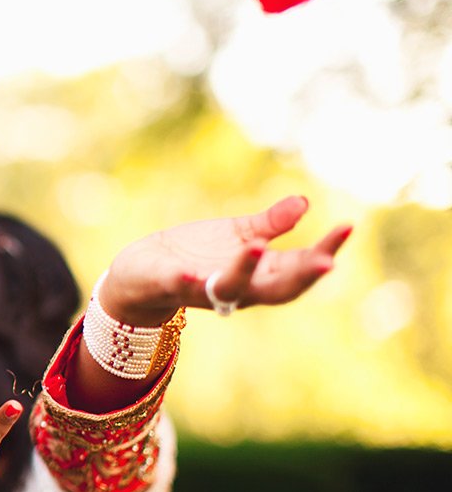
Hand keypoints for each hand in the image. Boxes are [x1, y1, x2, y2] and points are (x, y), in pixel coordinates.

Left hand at [99, 196, 352, 326]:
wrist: (143, 271)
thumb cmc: (197, 254)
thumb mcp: (239, 234)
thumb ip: (271, 223)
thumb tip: (304, 202)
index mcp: (259, 274)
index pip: (299, 267)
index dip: (325, 251)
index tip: (348, 227)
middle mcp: (238, 288)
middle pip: (277, 289)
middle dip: (301, 275)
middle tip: (326, 260)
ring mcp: (204, 289)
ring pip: (231, 289)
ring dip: (244, 271)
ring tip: (256, 246)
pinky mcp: (169, 285)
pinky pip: (180, 286)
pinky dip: (188, 282)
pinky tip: (192, 273)